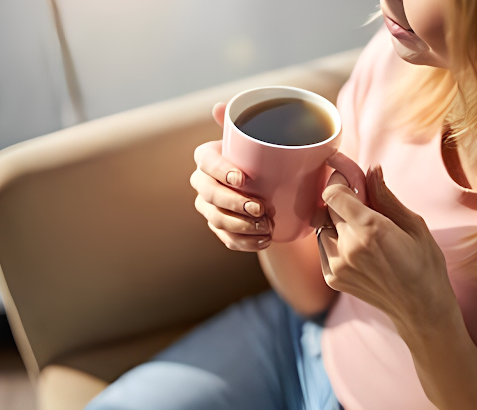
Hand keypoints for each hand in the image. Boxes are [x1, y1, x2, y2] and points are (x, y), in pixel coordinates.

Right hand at [190, 103, 272, 251]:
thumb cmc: (263, 156)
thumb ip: (245, 121)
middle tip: (261, 209)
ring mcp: (209, 207)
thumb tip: (220, 107)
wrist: (274, 185)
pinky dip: (245, 242)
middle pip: (209, 195)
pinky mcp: (220, 228)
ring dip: (241, 226)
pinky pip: (226, 238)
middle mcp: (202, 182)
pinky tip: (263, 240)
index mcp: (207, 157)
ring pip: (216, 220)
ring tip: (266, 227)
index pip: (206, 162)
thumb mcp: (259, 137)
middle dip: (233, 204)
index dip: (221, 171)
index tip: (243, 179)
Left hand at [319, 164, 457, 333]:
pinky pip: (323, 247)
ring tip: (362, 230)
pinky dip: (334, 241)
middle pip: (327, 209)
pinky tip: (357, 247)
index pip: (333, 194)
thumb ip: (385, 197)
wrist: (421, 309)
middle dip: (341, 201)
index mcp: (370, 230)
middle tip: (361, 203)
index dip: (339, 182)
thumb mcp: (414, 225)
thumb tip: (371, 170)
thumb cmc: (425, 264)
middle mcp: (347, 247)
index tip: (348, 178)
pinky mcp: (332, 278)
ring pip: (322, 228)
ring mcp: (337, 265)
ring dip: (336, 222)